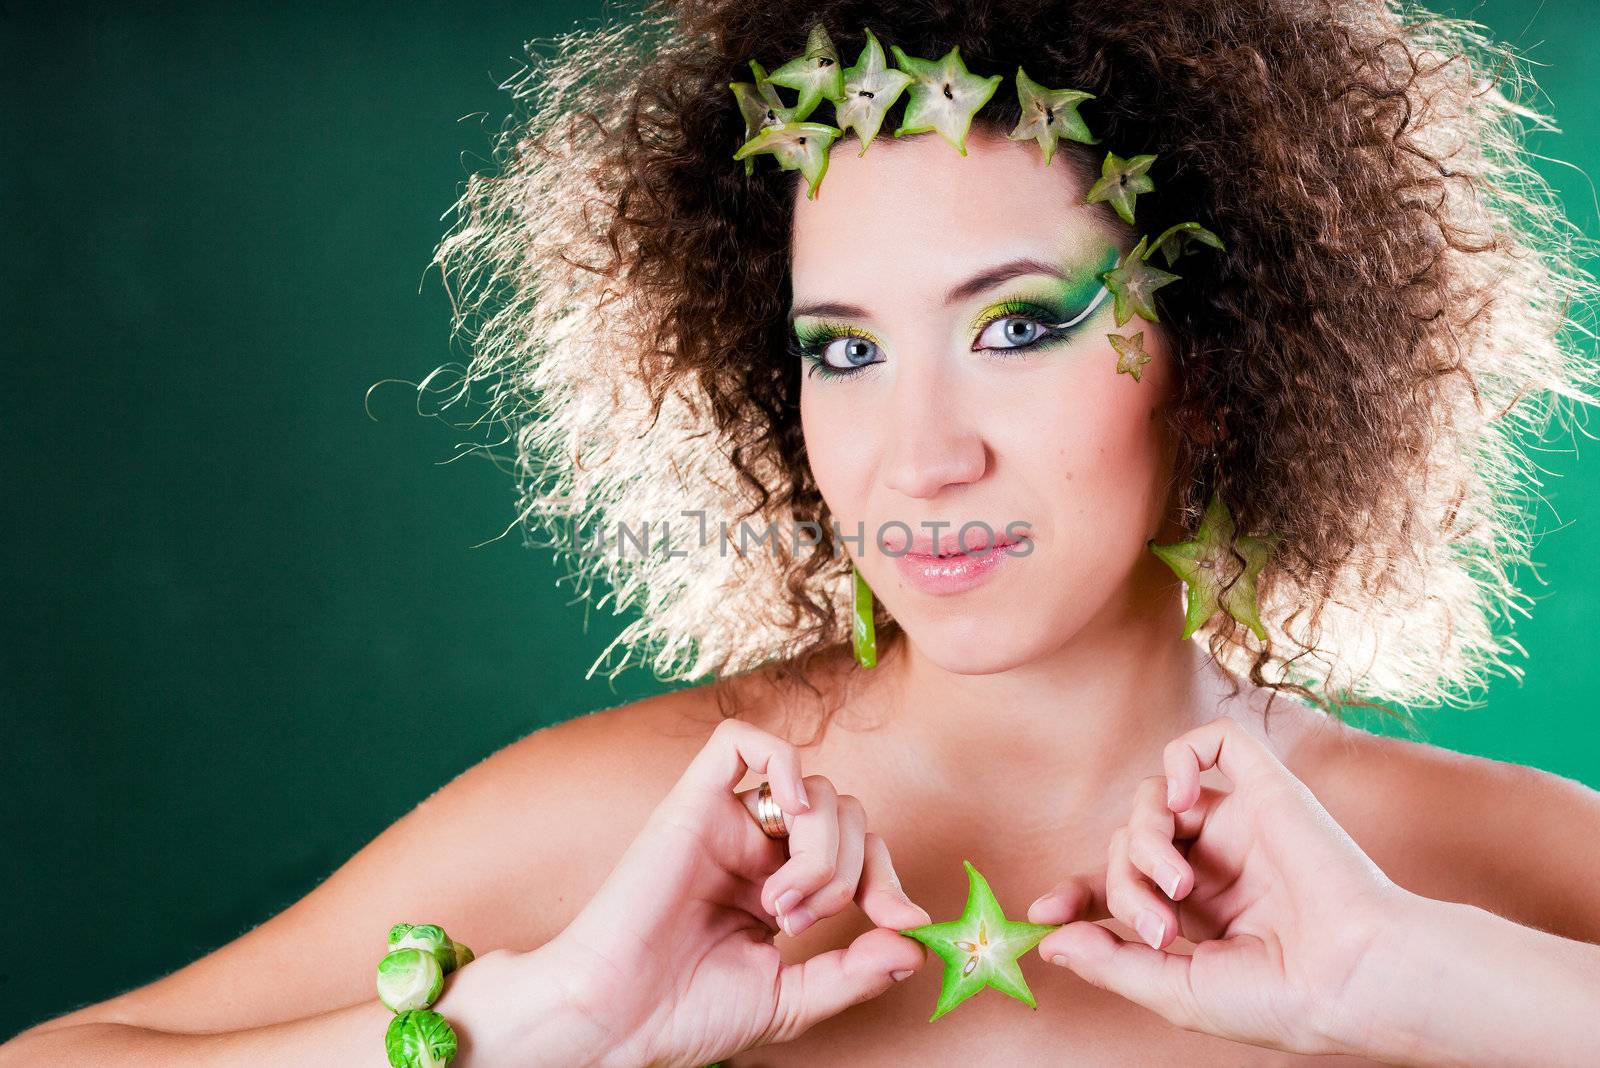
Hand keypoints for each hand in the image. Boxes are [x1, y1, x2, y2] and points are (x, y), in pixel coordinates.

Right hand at [526, 717, 931, 1066]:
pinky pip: (739, 741)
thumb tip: (917, 943)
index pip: (859, 850)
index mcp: (778, 887)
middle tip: (805, 924)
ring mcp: (725, 822)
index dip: (888, 880)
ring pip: (812, 788)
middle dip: (850, 871)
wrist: (617, 1017)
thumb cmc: (686, 1012)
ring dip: (820, 851)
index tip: (902, 922)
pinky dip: (782, 762)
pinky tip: (787, 816)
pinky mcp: (692, 802)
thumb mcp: (792, 999)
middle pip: (845, 814)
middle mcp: (756, 847)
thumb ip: (855, 971)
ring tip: (778, 905)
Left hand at [1027, 715, 1404, 1055]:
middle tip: (1158, 929)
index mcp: (1196, 911)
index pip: (1118, 882)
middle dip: (1121, 885)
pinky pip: (1211, 742)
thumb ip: (1110, 962)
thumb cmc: (1279, 998)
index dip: (1078, 891)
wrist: (1351, 976)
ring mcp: (1238, 824)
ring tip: (1178, 886)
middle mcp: (1213, 862)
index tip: (1044, 912)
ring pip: (1151, 798)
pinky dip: (1179, 763)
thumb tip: (1050, 939)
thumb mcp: (1176, 990)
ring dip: (1143, 841)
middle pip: (1125, 843)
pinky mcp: (1266, 788)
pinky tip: (1183, 803)